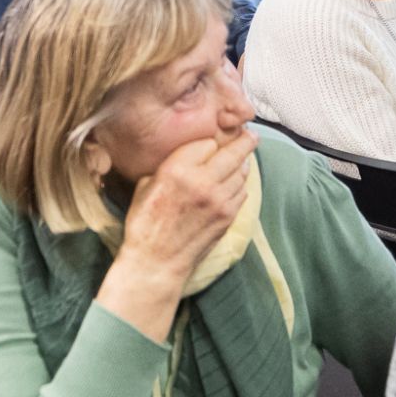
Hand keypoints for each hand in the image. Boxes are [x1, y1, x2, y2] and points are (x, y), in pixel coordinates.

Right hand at [117, 131, 257, 289]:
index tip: (212, 142)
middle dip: (244, 141)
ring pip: (241, 172)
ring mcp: (218, 200)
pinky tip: (235, 183)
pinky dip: (240, 185)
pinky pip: (242, 192)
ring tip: (244, 158)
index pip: (207, 141)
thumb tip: (188, 156)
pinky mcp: (228, 216)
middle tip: (251, 135)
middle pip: (233, 152)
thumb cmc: (145, 224)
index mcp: (176, 169)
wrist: (156, 261)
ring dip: (243, 164)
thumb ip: (170, 165)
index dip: (209, 141)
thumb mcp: (146, 185)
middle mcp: (201, 181)